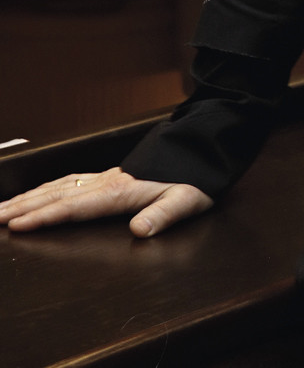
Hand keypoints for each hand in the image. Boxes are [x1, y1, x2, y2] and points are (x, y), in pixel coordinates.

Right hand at [0, 167, 212, 238]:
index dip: (45, 216)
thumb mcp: (187, 200)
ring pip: (61, 184)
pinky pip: (72, 178)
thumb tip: (139, 231)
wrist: (205, 149)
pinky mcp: (112, 173)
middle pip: (59, 194)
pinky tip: (41, 191)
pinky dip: (50, 186)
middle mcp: (108, 181)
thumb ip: (163, 216)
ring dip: (31, 196)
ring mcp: (108, 175)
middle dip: (25, 206)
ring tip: (5, 207)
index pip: (75, 207)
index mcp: (121, 192)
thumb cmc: (196, 178)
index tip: (17, 225)